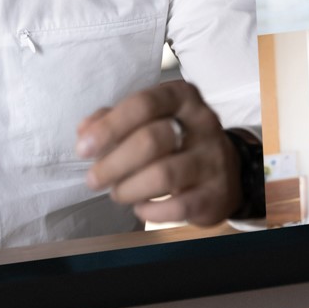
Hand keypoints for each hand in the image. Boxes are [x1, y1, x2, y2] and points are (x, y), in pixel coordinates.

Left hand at [78, 80, 241, 223]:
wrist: (225, 171)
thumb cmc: (174, 141)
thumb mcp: (146, 121)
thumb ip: (112, 120)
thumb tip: (85, 131)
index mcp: (181, 97)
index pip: (142, 104)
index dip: (109, 127)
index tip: (83, 149)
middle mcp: (202, 123)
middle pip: (151, 140)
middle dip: (113, 164)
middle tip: (93, 180)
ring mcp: (213, 158)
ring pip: (163, 174)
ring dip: (129, 188)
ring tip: (117, 193)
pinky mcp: (217, 193)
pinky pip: (177, 206)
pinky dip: (151, 210)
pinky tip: (141, 207)